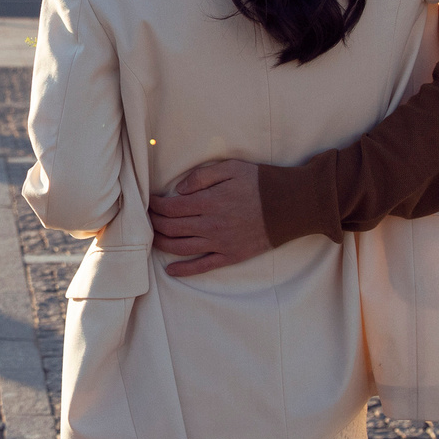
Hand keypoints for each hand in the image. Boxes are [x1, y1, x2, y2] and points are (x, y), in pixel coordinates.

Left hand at [146, 159, 269, 276]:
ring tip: (152, 238)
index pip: (170, 208)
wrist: (291, 206)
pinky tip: (170, 270)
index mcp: (208, 202)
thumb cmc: (261, 183)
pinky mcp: (231, 256)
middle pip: (170, 228)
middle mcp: (210, 225)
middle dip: (154, 223)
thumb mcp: (232, 168)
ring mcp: (220, 244)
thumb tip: (179, 190)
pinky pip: (202, 266)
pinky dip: (184, 270)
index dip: (155, 205)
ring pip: (180, 248)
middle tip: (147, 218)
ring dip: (161, 243)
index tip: (149, 201)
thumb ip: (202, 176)